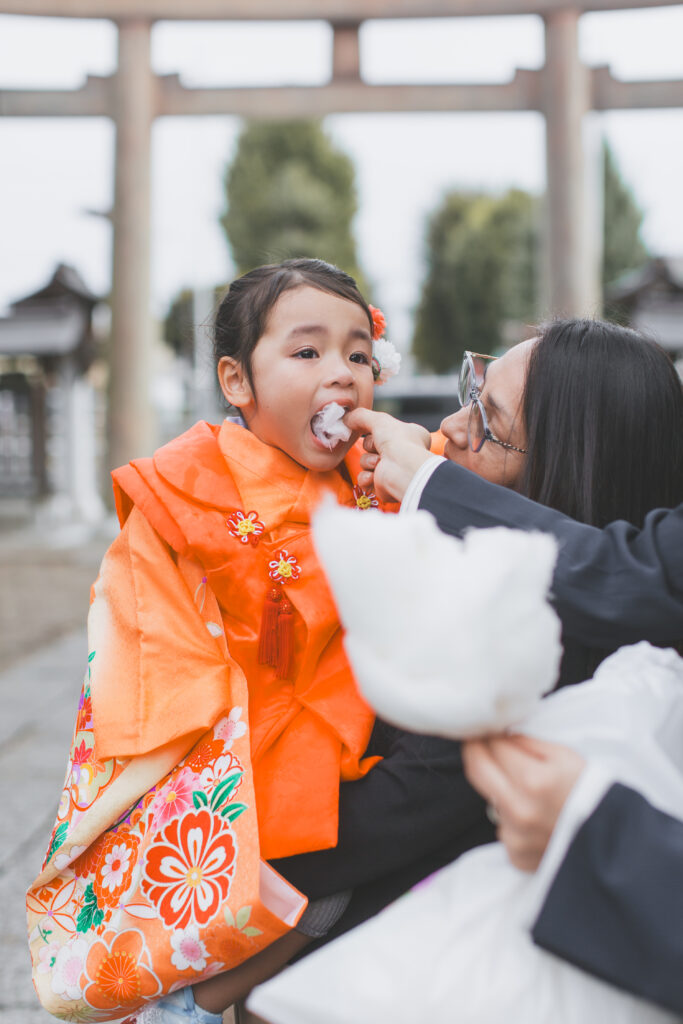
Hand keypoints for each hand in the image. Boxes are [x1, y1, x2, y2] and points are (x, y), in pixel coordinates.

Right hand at [344, 408, 431, 501]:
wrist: (402, 470)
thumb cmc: (399, 443)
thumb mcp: (379, 420)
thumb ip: (361, 416)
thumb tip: (347, 419)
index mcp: (408, 435)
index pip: (385, 430)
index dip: (376, 429)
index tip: (372, 428)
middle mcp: (402, 453)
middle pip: (372, 445)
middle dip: (371, 446)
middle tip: (378, 447)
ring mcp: (393, 470)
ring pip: (366, 462)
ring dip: (368, 462)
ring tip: (379, 463)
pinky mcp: (383, 485)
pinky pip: (364, 479)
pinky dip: (366, 478)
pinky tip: (374, 476)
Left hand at [462, 735, 584, 870]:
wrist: (616, 841)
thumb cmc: (593, 792)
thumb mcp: (566, 756)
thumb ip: (528, 742)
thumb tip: (499, 733)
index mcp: (533, 780)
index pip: (493, 746)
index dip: (488, 732)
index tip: (486, 726)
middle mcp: (519, 810)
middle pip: (476, 770)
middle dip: (476, 750)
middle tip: (480, 740)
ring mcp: (516, 837)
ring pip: (490, 799)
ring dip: (498, 786)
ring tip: (523, 785)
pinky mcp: (517, 856)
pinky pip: (503, 827)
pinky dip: (512, 817)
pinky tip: (534, 815)